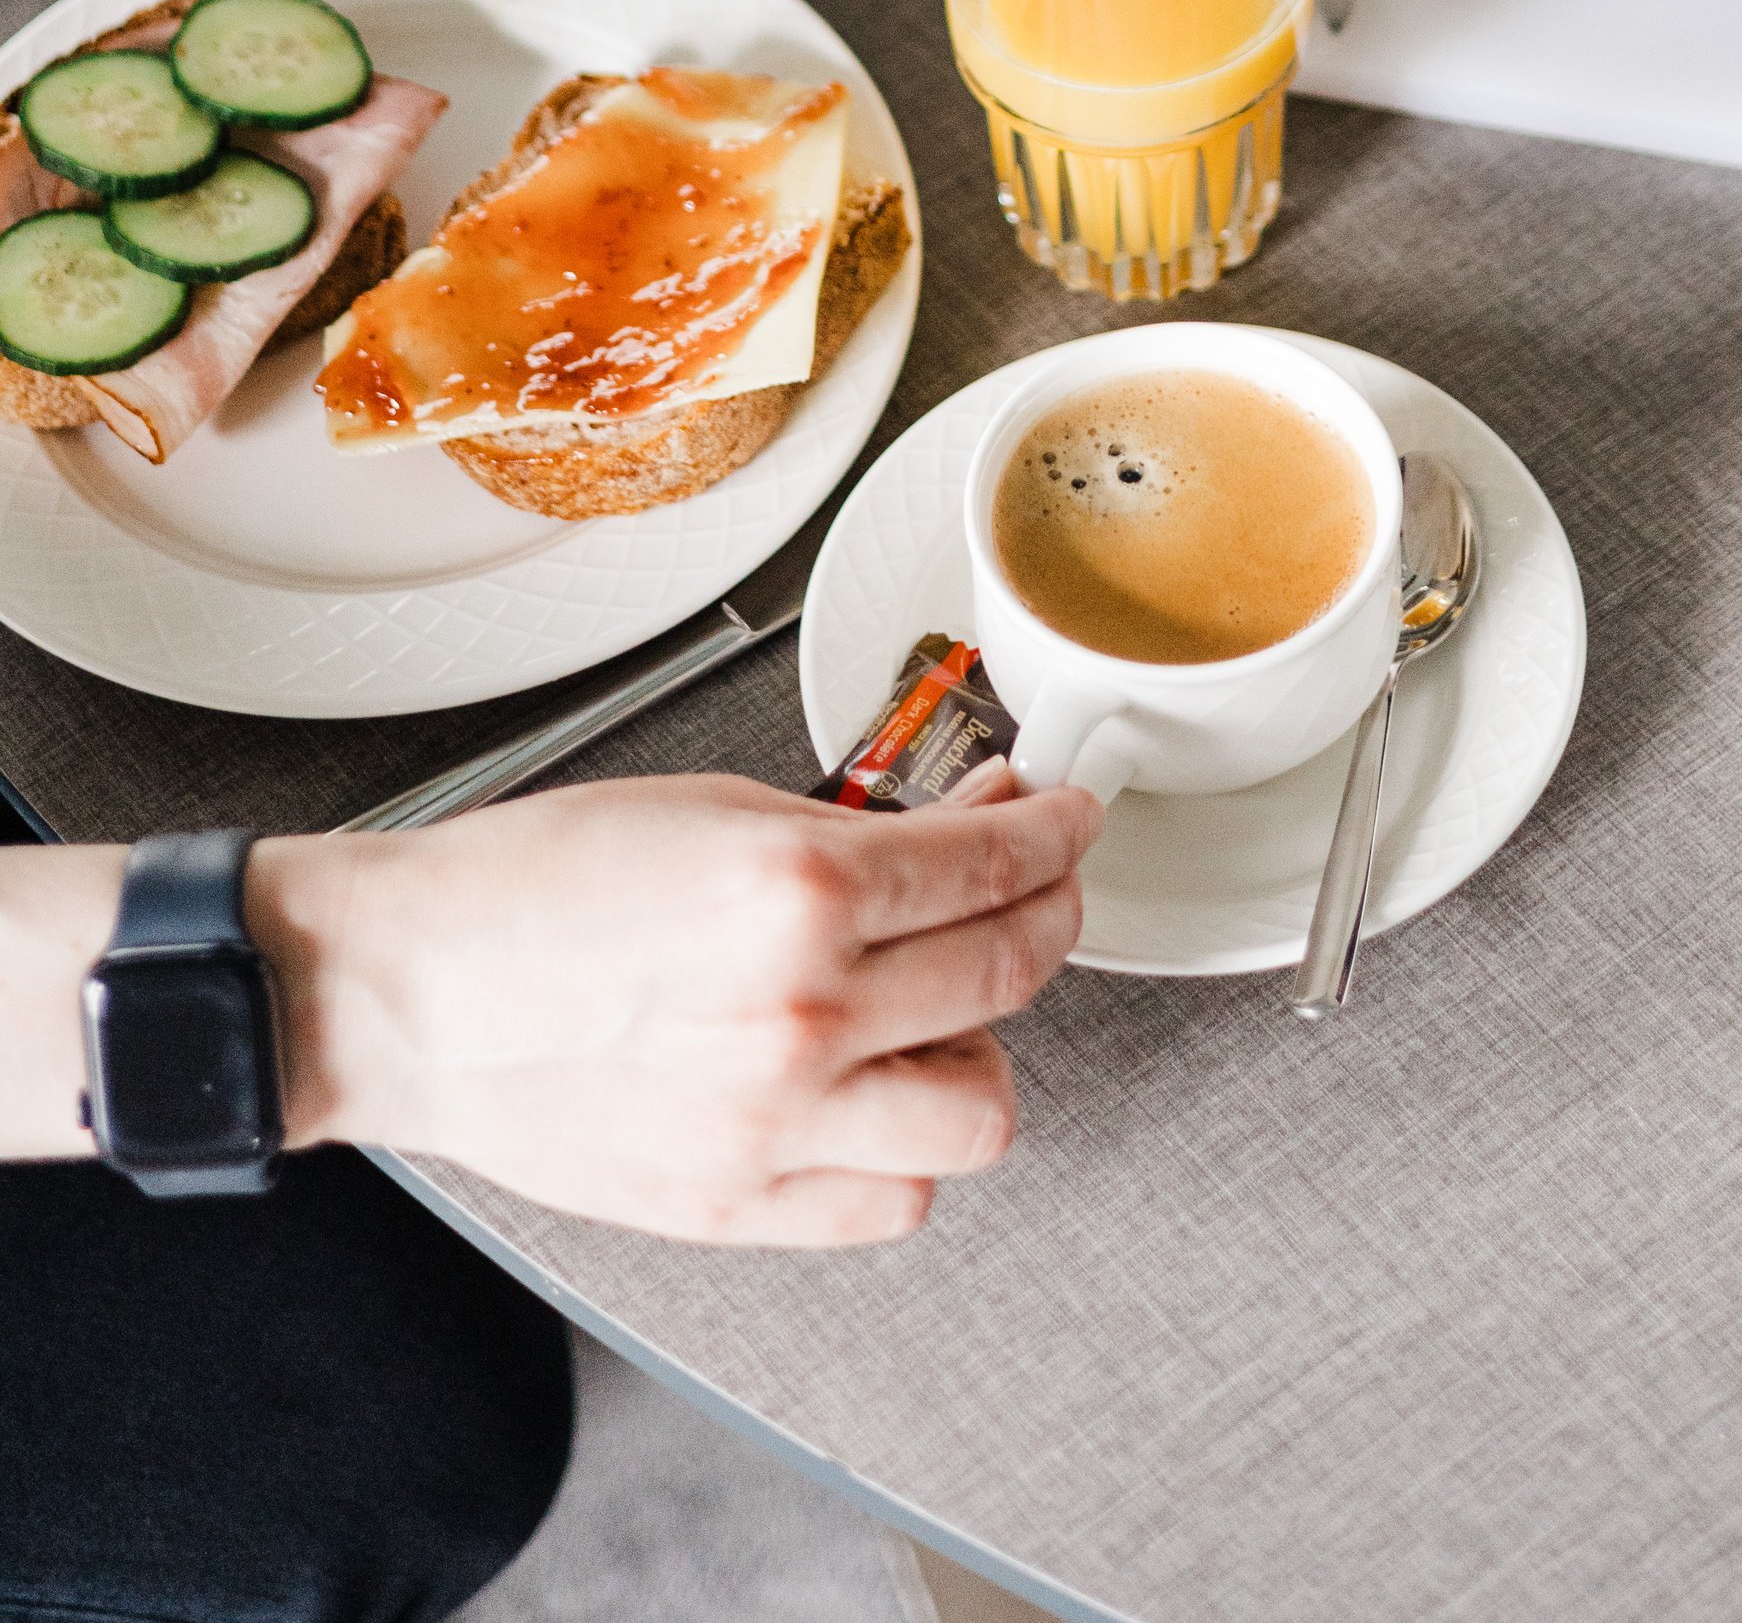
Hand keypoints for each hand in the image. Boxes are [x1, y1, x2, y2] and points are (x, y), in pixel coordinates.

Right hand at [250, 768, 1100, 1245]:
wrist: (403, 989)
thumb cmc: (528, 886)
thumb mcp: (713, 805)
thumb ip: (851, 829)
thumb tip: (964, 822)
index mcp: (798, 891)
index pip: (997, 862)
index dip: (1056, 831)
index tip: (1068, 820)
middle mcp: (803, 1014)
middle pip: (1012, 969)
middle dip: (1048, 909)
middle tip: (1038, 883)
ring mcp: (776, 1124)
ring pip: (983, 1108)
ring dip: (985, 1045)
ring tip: (948, 1004)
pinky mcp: (737, 1206)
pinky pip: (892, 1199)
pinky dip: (905, 1147)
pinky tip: (877, 1092)